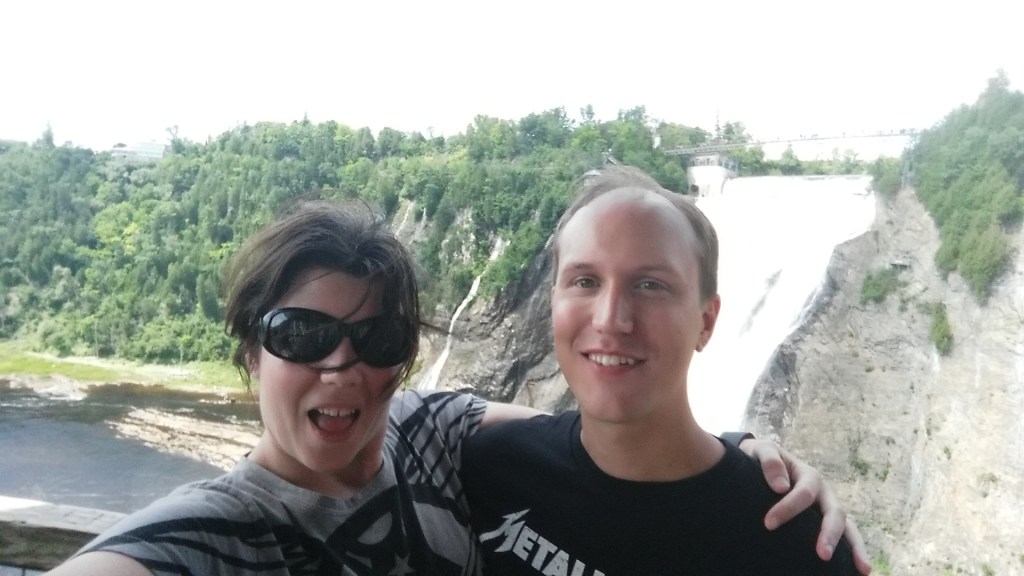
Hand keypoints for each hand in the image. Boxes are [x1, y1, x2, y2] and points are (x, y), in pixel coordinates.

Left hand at [739, 438, 871, 574]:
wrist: (761, 463)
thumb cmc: (761, 458)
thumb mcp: (761, 450)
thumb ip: (770, 462)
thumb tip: (781, 486)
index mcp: (808, 475)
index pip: (803, 494)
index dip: (787, 508)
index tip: (768, 523)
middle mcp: (824, 493)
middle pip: (835, 512)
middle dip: (830, 534)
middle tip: (822, 555)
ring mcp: (828, 508)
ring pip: (848, 527)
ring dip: (855, 547)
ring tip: (863, 570)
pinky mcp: (826, 521)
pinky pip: (845, 536)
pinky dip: (853, 552)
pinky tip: (859, 572)